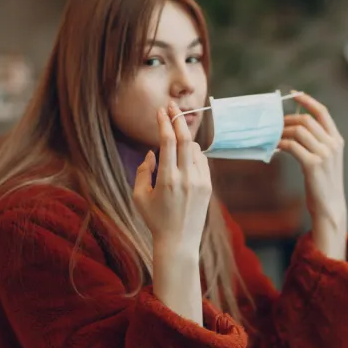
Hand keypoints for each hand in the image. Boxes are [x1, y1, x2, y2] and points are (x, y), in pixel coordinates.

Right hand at [133, 102, 211, 251]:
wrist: (179, 241)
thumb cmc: (154, 219)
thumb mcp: (139, 197)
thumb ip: (143, 171)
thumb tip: (152, 153)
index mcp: (167, 180)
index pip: (168, 142)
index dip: (164, 123)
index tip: (160, 111)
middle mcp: (186, 178)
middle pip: (185, 139)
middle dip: (178, 119)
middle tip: (172, 106)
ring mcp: (200, 182)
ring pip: (194, 149)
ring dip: (184, 141)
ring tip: (173, 145)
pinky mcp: (208, 186)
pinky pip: (202, 161)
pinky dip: (192, 155)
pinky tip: (184, 158)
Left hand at [279, 93, 347, 259]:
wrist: (330, 207)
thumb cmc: (323, 184)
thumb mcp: (326, 160)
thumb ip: (317, 143)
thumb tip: (294, 129)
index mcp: (337, 140)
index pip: (323, 112)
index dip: (308, 100)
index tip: (294, 94)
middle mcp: (333, 144)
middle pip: (306, 120)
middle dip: (287, 120)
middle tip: (275, 125)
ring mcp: (324, 154)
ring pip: (298, 131)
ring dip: (282, 132)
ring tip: (274, 137)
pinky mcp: (313, 164)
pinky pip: (291, 146)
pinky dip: (281, 144)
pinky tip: (275, 148)